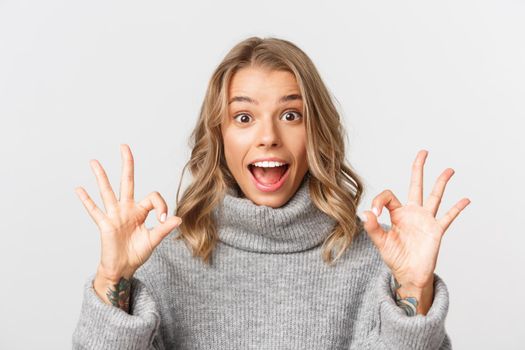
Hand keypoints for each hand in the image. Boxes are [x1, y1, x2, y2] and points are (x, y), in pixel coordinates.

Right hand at [75, 144, 182, 281]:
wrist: (123, 269)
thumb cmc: (137, 254)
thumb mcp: (153, 240)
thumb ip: (164, 228)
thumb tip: (179, 218)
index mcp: (140, 211)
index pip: (152, 197)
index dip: (161, 205)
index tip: (164, 218)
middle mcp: (126, 209)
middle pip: (127, 182)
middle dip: (127, 164)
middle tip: (124, 146)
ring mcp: (114, 215)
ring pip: (107, 191)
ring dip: (101, 176)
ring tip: (94, 161)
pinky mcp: (105, 225)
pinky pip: (94, 210)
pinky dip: (86, 200)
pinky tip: (79, 189)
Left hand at [360, 150, 469, 312]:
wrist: (408, 274)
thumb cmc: (394, 257)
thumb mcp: (380, 242)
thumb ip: (373, 227)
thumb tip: (365, 213)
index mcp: (397, 213)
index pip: (389, 196)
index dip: (379, 200)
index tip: (374, 212)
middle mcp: (412, 213)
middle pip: (416, 185)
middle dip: (419, 168)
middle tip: (423, 152)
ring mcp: (426, 220)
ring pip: (435, 196)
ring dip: (441, 182)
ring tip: (449, 169)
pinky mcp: (436, 230)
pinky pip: (448, 217)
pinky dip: (457, 208)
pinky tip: (465, 199)